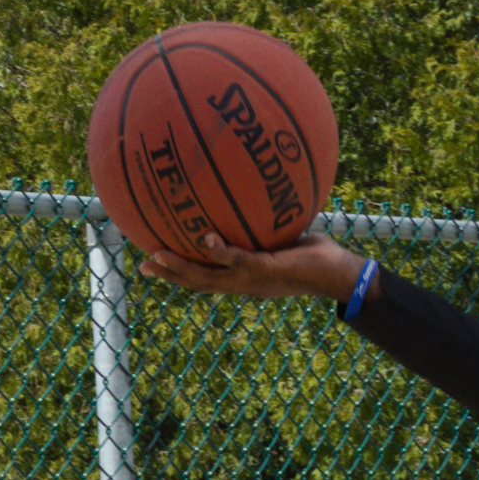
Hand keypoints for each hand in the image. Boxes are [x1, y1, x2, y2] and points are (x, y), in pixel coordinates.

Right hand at [131, 223, 360, 303]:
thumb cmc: (315, 256)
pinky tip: (206, 237)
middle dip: (168, 274)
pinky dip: (220, 251)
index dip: (179, 272)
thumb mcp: (284, 238)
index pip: (204, 277)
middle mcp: (242, 283)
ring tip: (157, 253)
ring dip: (180, 268)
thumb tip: (255, 195)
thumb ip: (265, 226)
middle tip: (141, 263)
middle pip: (195, 282)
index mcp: (242, 278)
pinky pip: (236, 260)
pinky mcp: (265, 271)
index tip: (155, 262)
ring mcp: (251, 280)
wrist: (337, 275)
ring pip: (206, 278)